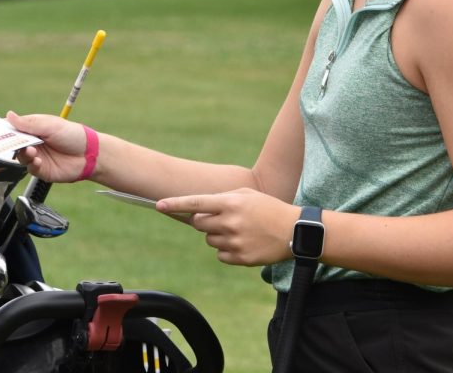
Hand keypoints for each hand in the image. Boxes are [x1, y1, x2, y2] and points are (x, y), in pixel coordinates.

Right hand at [6, 112, 89, 182]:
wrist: (89, 154)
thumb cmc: (72, 135)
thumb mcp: (49, 125)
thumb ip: (28, 124)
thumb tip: (9, 115)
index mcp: (33, 128)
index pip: (14, 128)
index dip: (5, 130)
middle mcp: (33, 142)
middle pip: (14, 144)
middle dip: (12, 144)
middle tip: (13, 143)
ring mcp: (37, 156)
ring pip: (21, 156)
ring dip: (24, 154)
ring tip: (33, 151)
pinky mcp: (42, 170)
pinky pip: (30, 168)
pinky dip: (32, 164)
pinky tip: (38, 161)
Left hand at [157, 188, 296, 266]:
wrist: (294, 231)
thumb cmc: (268, 208)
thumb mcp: (246, 195)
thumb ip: (221, 200)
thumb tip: (197, 210)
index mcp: (230, 203)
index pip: (196, 203)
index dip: (175, 204)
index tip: (158, 205)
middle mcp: (230, 222)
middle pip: (198, 224)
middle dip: (204, 221)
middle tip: (222, 218)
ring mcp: (234, 242)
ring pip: (209, 240)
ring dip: (217, 235)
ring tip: (239, 231)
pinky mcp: (240, 258)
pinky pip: (220, 255)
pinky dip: (227, 250)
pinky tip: (244, 243)